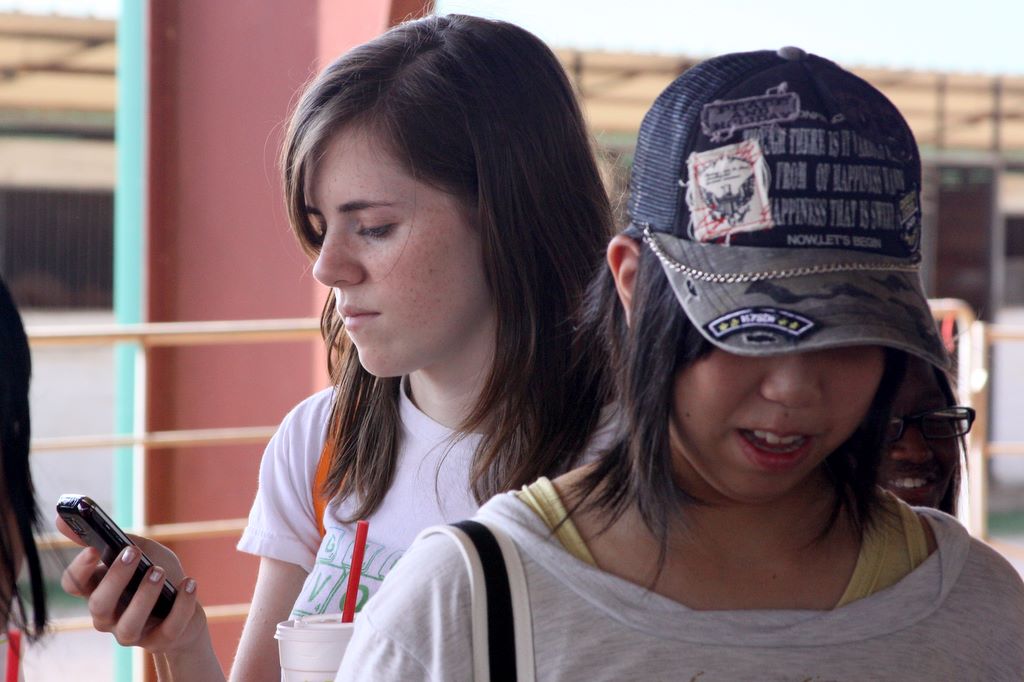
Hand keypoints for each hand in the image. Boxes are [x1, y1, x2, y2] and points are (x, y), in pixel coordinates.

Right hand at [57, 516, 208, 653]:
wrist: (187, 612)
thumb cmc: (158, 575)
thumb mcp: (140, 550)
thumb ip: (112, 536)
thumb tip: (69, 514)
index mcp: (98, 590)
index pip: (74, 584)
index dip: (80, 569)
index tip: (94, 549)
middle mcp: (108, 616)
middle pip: (99, 604)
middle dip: (115, 577)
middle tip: (133, 552)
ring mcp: (132, 632)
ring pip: (129, 625)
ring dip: (144, 596)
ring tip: (159, 571)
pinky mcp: (159, 641)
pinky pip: (168, 628)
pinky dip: (181, 605)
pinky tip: (188, 583)